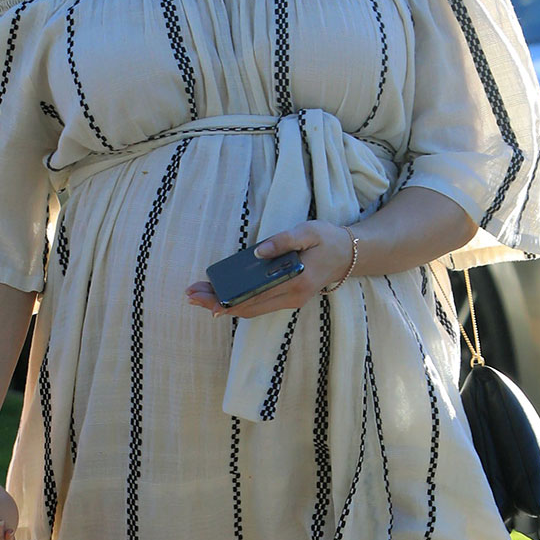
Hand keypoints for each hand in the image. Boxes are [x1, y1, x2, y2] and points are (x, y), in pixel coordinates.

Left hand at [186, 223, 356, 319]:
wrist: (349, 255)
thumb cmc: (327, 240)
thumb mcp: (308, 231)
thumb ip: (284, 240)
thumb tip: (257, 252)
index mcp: (296, 282)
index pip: (255, 297)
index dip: (228, 300)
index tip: (206, 300)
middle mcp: (291, 297)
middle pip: (247, 307)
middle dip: (217, 303)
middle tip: (190, 296)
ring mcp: (289, 300)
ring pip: (251, 308)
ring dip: (224, 304)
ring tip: (198, 296)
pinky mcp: (287, 298)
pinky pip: (258, 304)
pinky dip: (237, 301)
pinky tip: (220, 296)